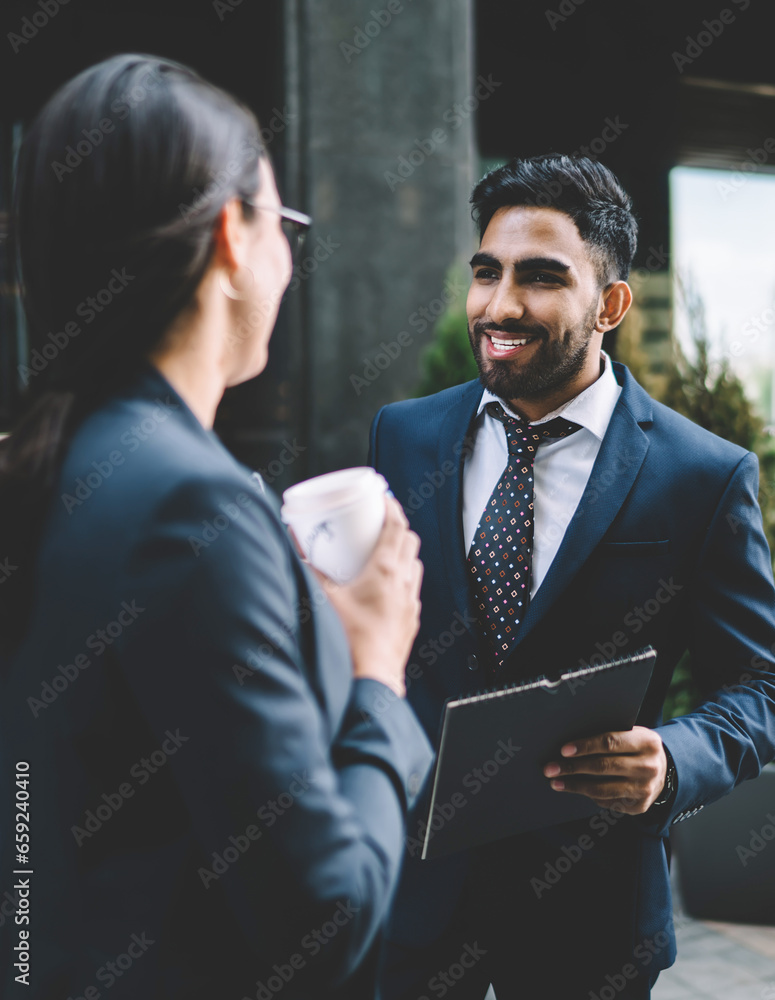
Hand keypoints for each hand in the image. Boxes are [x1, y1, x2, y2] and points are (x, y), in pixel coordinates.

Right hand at [315, 496, 421, 697]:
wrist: (371, 681)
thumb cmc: (349, 642)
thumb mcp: (322, 599)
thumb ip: (307, 570)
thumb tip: (293, 547)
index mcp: (385, 572)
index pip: (397, 527)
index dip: (392, 507)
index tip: (383, 497)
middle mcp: (403, 584)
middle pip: (409, 542)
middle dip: (396, 527)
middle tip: (378, 521)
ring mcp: (409, 603)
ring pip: (413, 565)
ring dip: (401, 552)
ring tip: (382, 551)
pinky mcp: (409, 621)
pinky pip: (411, 589)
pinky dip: (402, 578)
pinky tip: (385, 586)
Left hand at [542, 727, 667, 814]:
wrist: (665, 770)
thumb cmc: (637, 747)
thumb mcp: (632, 734)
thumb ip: (611, 736)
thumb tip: (572, 744)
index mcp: (646, 742)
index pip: (610, 742)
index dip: (585, 746)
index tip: (563, 750)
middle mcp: (648, 767)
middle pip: (603, 767)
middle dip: (572, 768)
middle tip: (550, 768)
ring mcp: (645, 789)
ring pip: (602, 789)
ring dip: (575, 786)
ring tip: (555, 782)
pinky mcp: (639, 806)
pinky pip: (608, 801)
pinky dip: (589, 795)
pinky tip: (575, 788)